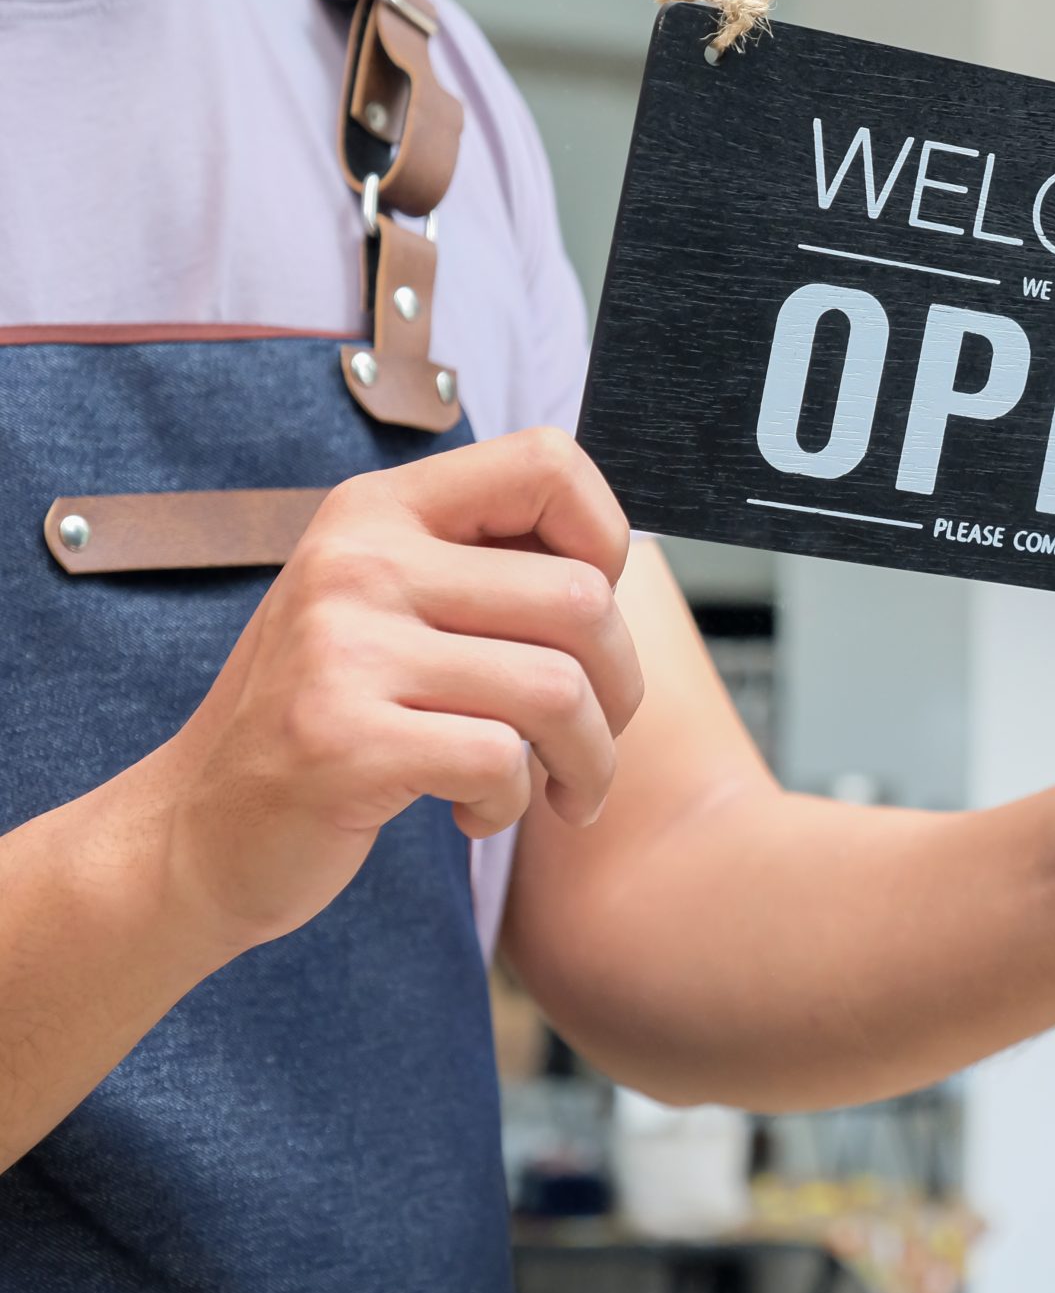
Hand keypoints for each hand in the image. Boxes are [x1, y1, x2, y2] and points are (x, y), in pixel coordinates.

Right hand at [148, 429, 642, 951]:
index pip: (547, 463)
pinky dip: (514, 803)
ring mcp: (343, 650)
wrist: (199, 829)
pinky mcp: (342, 741)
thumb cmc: (333, 714)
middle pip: (582, 599)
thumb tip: (615, 562)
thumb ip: (486, 570)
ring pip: (558, 691)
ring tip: (553, 789)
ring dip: (584, 762)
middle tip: (588, 740)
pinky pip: (502, 762)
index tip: (584, 621)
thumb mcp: (392, 609)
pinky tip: (475, 811)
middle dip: (617, 689)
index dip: (604, 541)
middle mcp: (358, 562)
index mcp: (378, 510)